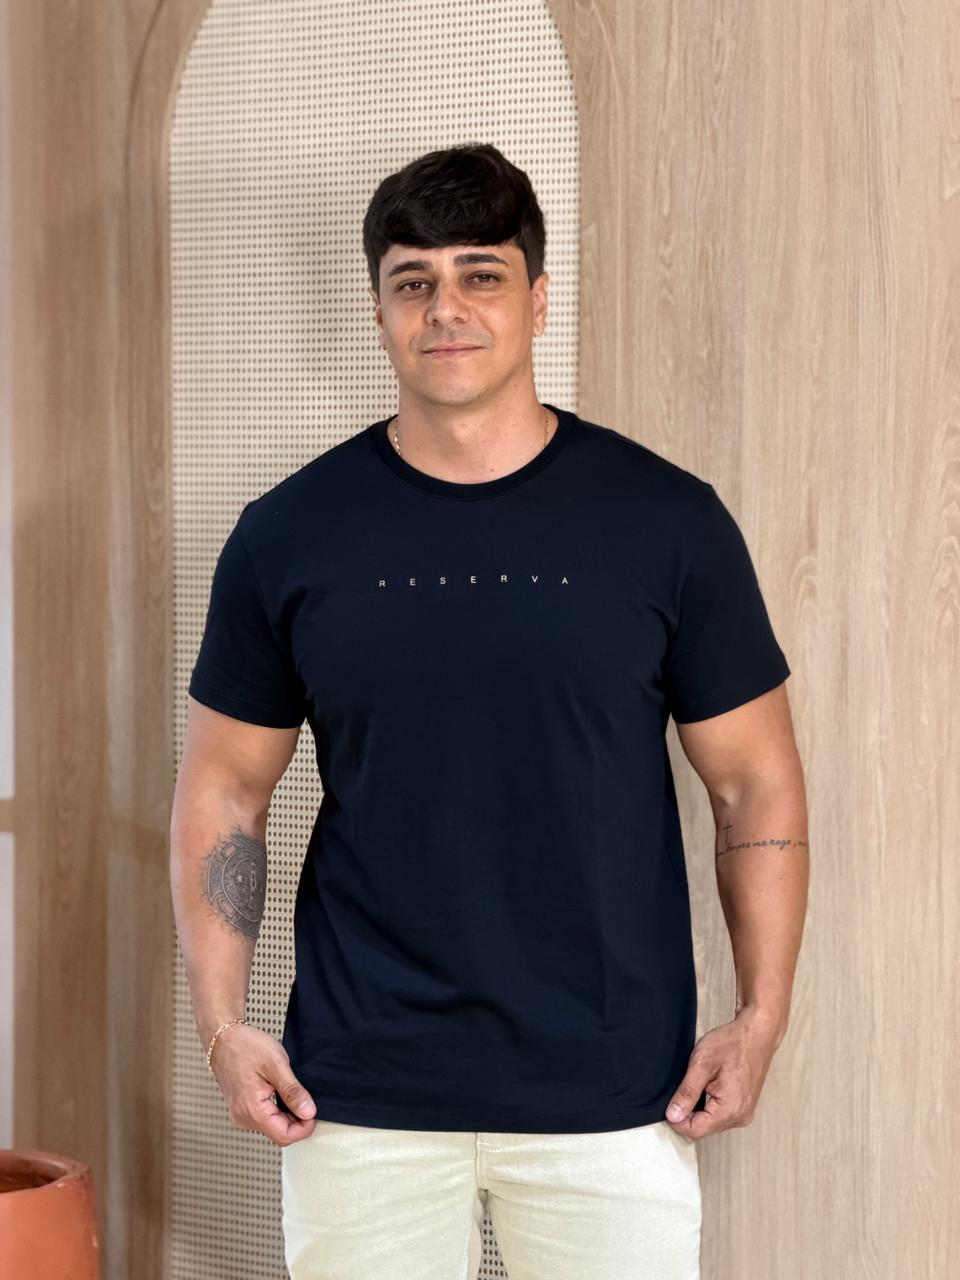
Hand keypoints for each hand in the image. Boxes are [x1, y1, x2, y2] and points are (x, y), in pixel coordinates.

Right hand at [209, 1023, 317, 1146]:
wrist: (224, 1038)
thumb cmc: (246, 1047)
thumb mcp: (276, 1065)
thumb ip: (293, 1092)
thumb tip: (308, 1112)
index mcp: (253, 1110)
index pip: (284, 1136)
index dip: (304, 1128)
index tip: (314, 1112)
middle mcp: (244, 1118)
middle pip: (279, 1134)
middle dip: (298, 1122)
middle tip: (306, 1098)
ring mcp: (241, 1114)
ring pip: (273, 1127)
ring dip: (288, 1115)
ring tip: (291, 1091)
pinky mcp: (242, 1108)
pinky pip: (264, 1118)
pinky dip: (277, 1110)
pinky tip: (281, 1092)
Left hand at [663, 1005, 782, 1140]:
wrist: (756, 1034)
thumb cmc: (733, 1043)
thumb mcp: (702, 1064)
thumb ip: (687, 1092)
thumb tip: (673, 1115)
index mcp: (730, 1110)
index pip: (694, 1131)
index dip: (676, 1119)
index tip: (670, 1102)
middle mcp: (740, 1117)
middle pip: (702, 1129)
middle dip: (687, 1113)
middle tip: (683, 1088)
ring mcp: (743, 1113)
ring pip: (710, 1123)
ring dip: (698, 1109)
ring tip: (699, 1083)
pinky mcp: (744, 1107)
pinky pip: (720, 1116)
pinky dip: (708, 1105)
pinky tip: (708, 1086)